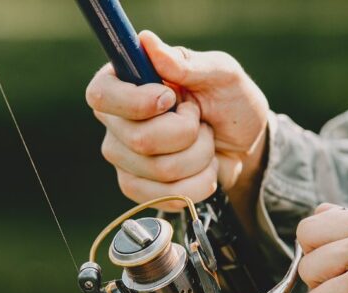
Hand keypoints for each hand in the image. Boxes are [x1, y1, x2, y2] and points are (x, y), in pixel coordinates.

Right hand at [84, 31, 268, 210]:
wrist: (245, 144)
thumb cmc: (230, 101)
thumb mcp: (220, 73)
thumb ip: (185, 63)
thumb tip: (147, 42)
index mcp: (125, 82)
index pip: (102, 95)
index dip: (137, 103)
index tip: (169, 98)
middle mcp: (115, 120)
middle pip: (140, 139)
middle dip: (188, 133)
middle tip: (200, 120)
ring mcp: (123, 157)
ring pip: (160, 170)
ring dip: (199, 157)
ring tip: (205, 142)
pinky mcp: (136, 188)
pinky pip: (165, 196)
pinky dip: (198, 184)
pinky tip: (202, 168)